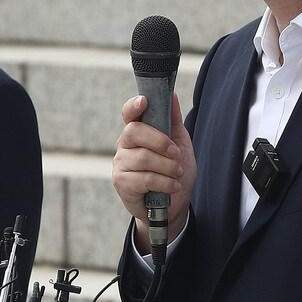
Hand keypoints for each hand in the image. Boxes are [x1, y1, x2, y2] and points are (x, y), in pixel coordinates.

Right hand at [113, 93, 195, 249]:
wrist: (173, 206)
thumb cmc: (174, 172)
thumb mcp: (180, 145)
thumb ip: (174, 122)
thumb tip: (172, 96)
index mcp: (137, 132)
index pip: (129, 113)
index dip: (133, 106)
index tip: (144, 102)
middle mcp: (124, 145)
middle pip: (134, 132)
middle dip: (160, 141)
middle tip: (176, 154)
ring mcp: (121, 164)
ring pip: (143, 158)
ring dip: (167, 166)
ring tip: (177, 173)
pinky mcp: (122, 183)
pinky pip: (144, 178)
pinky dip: (164, 182)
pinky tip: (172, 186)